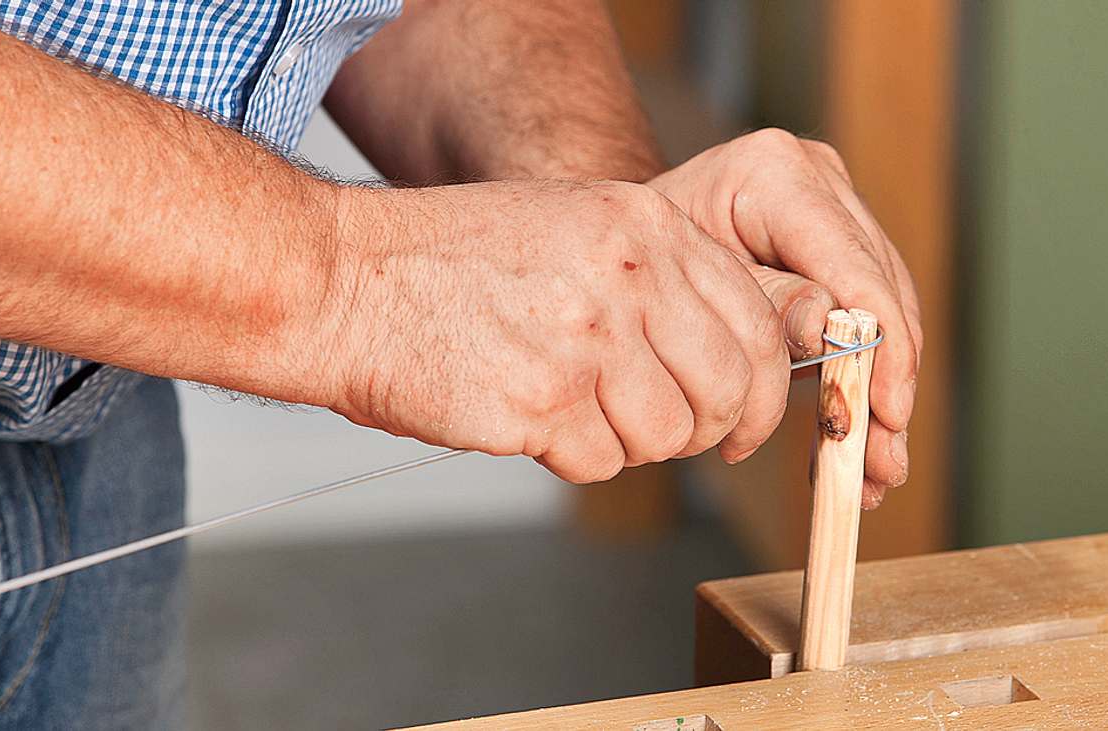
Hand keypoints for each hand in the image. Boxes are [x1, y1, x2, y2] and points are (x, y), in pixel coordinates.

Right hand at [317, 181, 829, 482]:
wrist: (344, 278)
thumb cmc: (449, 261)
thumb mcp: (574, 228)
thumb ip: (657, 282)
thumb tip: (721, 361)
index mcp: (649, 227)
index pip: (759, 327)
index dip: (762, 393)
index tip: (742, 425)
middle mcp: (631, 277)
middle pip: (727, 393)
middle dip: (700, 431)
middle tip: (658, 433)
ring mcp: (589, 340)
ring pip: (665, 437)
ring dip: (624, 442)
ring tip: (568, 407)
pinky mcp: (543, 401)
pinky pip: (598, 463)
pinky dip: (569, 456)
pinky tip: (527, 416)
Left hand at [649, 129, 921, 507]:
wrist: (626, 232)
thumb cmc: (641, 252)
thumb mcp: (685, 278)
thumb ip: (760, 303)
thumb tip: (831, 329)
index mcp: (776, 173)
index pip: (852, 265)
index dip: (878, 344)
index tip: (886, 412)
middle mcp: (819, 180)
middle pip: (881, 292)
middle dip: (885, 385)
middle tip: (881, 463)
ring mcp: (835, 209)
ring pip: (886, 312)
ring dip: (882, 396)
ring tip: (874, 471)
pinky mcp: (838, 246)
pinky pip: (867, 318)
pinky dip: (863, 382)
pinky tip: (862, 444)